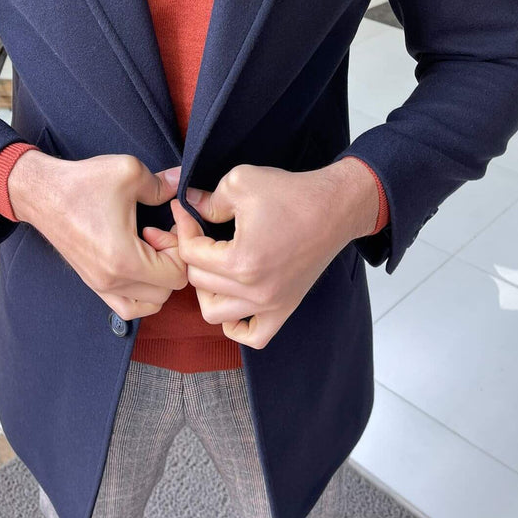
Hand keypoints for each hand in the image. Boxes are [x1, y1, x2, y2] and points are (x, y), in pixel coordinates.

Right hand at [8, 150, 187, 319]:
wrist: (41, 193)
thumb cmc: (81, 184)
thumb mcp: (129, 172)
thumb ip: (162, 183)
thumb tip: (182, 182)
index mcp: (124, 259)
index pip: (177, 275)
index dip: (181, 246)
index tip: (169, 223)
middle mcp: (112, 281)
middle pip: (166, 292)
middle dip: (172, 261)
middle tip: (160, 233)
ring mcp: (100, 286)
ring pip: (149, 305)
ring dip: (159, 280)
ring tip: (151, 250)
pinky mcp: (93, 283)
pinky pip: (127, 306)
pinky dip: (142, 293)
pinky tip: (140, 263)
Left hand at [169, 157, 377, 348]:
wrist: (335, 207)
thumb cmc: (292, 193)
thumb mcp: (241, 181)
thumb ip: (208, 198)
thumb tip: (189, 205)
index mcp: (241, 262)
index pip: (190, 253)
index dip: (183, 226)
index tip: (184, 210)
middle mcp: (255, 291)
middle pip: (198, 281)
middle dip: (191, 253)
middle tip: (196, 232)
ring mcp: (271, 304)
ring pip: (215, 314)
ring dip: (205, 290)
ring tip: (211, 266)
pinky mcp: (285, 307)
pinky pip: (253, 336)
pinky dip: (236, 325)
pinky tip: (233, 300)